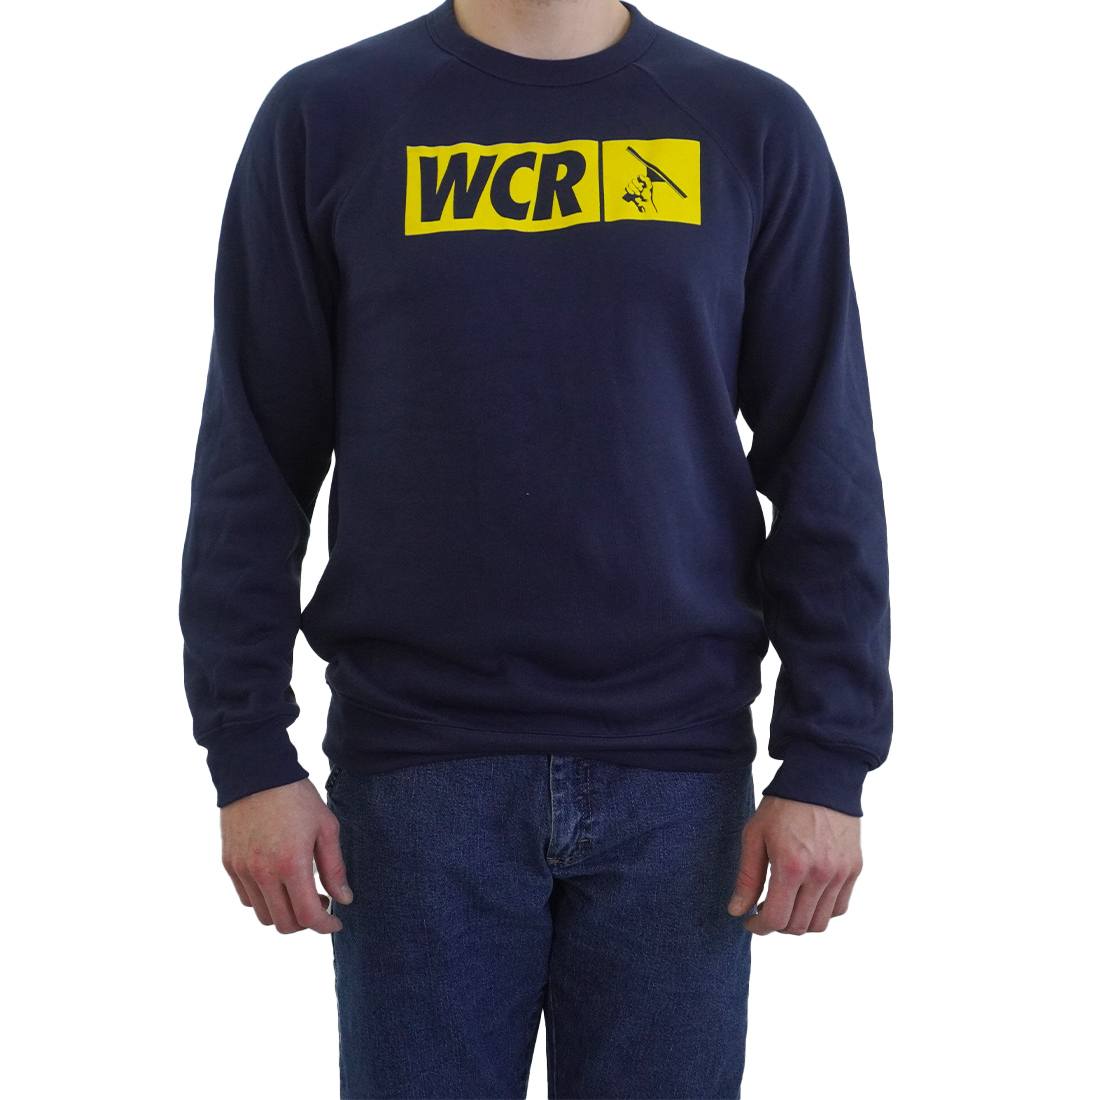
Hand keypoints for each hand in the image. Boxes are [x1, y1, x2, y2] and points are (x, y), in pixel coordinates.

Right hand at [220, 778, 353, 933]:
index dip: (325, 925)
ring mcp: (242, 870)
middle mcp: (262, 873)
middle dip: (305, 923)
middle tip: (319, 903)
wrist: (256, 772)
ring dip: (283, 913)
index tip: (335, 921)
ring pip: (262, 915)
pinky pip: (246, 898)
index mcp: (291, 864)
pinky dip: (264, 900)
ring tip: (298, 892)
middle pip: (283, 923)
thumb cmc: (297, 797)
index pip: (307, 916)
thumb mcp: (326, 827)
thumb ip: (334, 868)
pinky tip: (278, 881)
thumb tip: (344, 900)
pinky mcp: (229, 864)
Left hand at [726, 794, 861, 934]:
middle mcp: (820, 875)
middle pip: (799, 926)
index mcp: (791, 866)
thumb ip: (747, 877)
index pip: (776, 919)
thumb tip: (737, 911)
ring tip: (786, 904)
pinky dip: (822, 911)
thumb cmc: (782, 805)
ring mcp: (841, 873)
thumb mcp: (755, 835)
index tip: (749, 922)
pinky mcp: (854, 868)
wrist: (821, 778)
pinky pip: (840, 907)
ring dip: (800, 922)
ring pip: (821, 922)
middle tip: (765, 911)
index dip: (759, 927)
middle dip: (777, 925)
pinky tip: (807, 897)